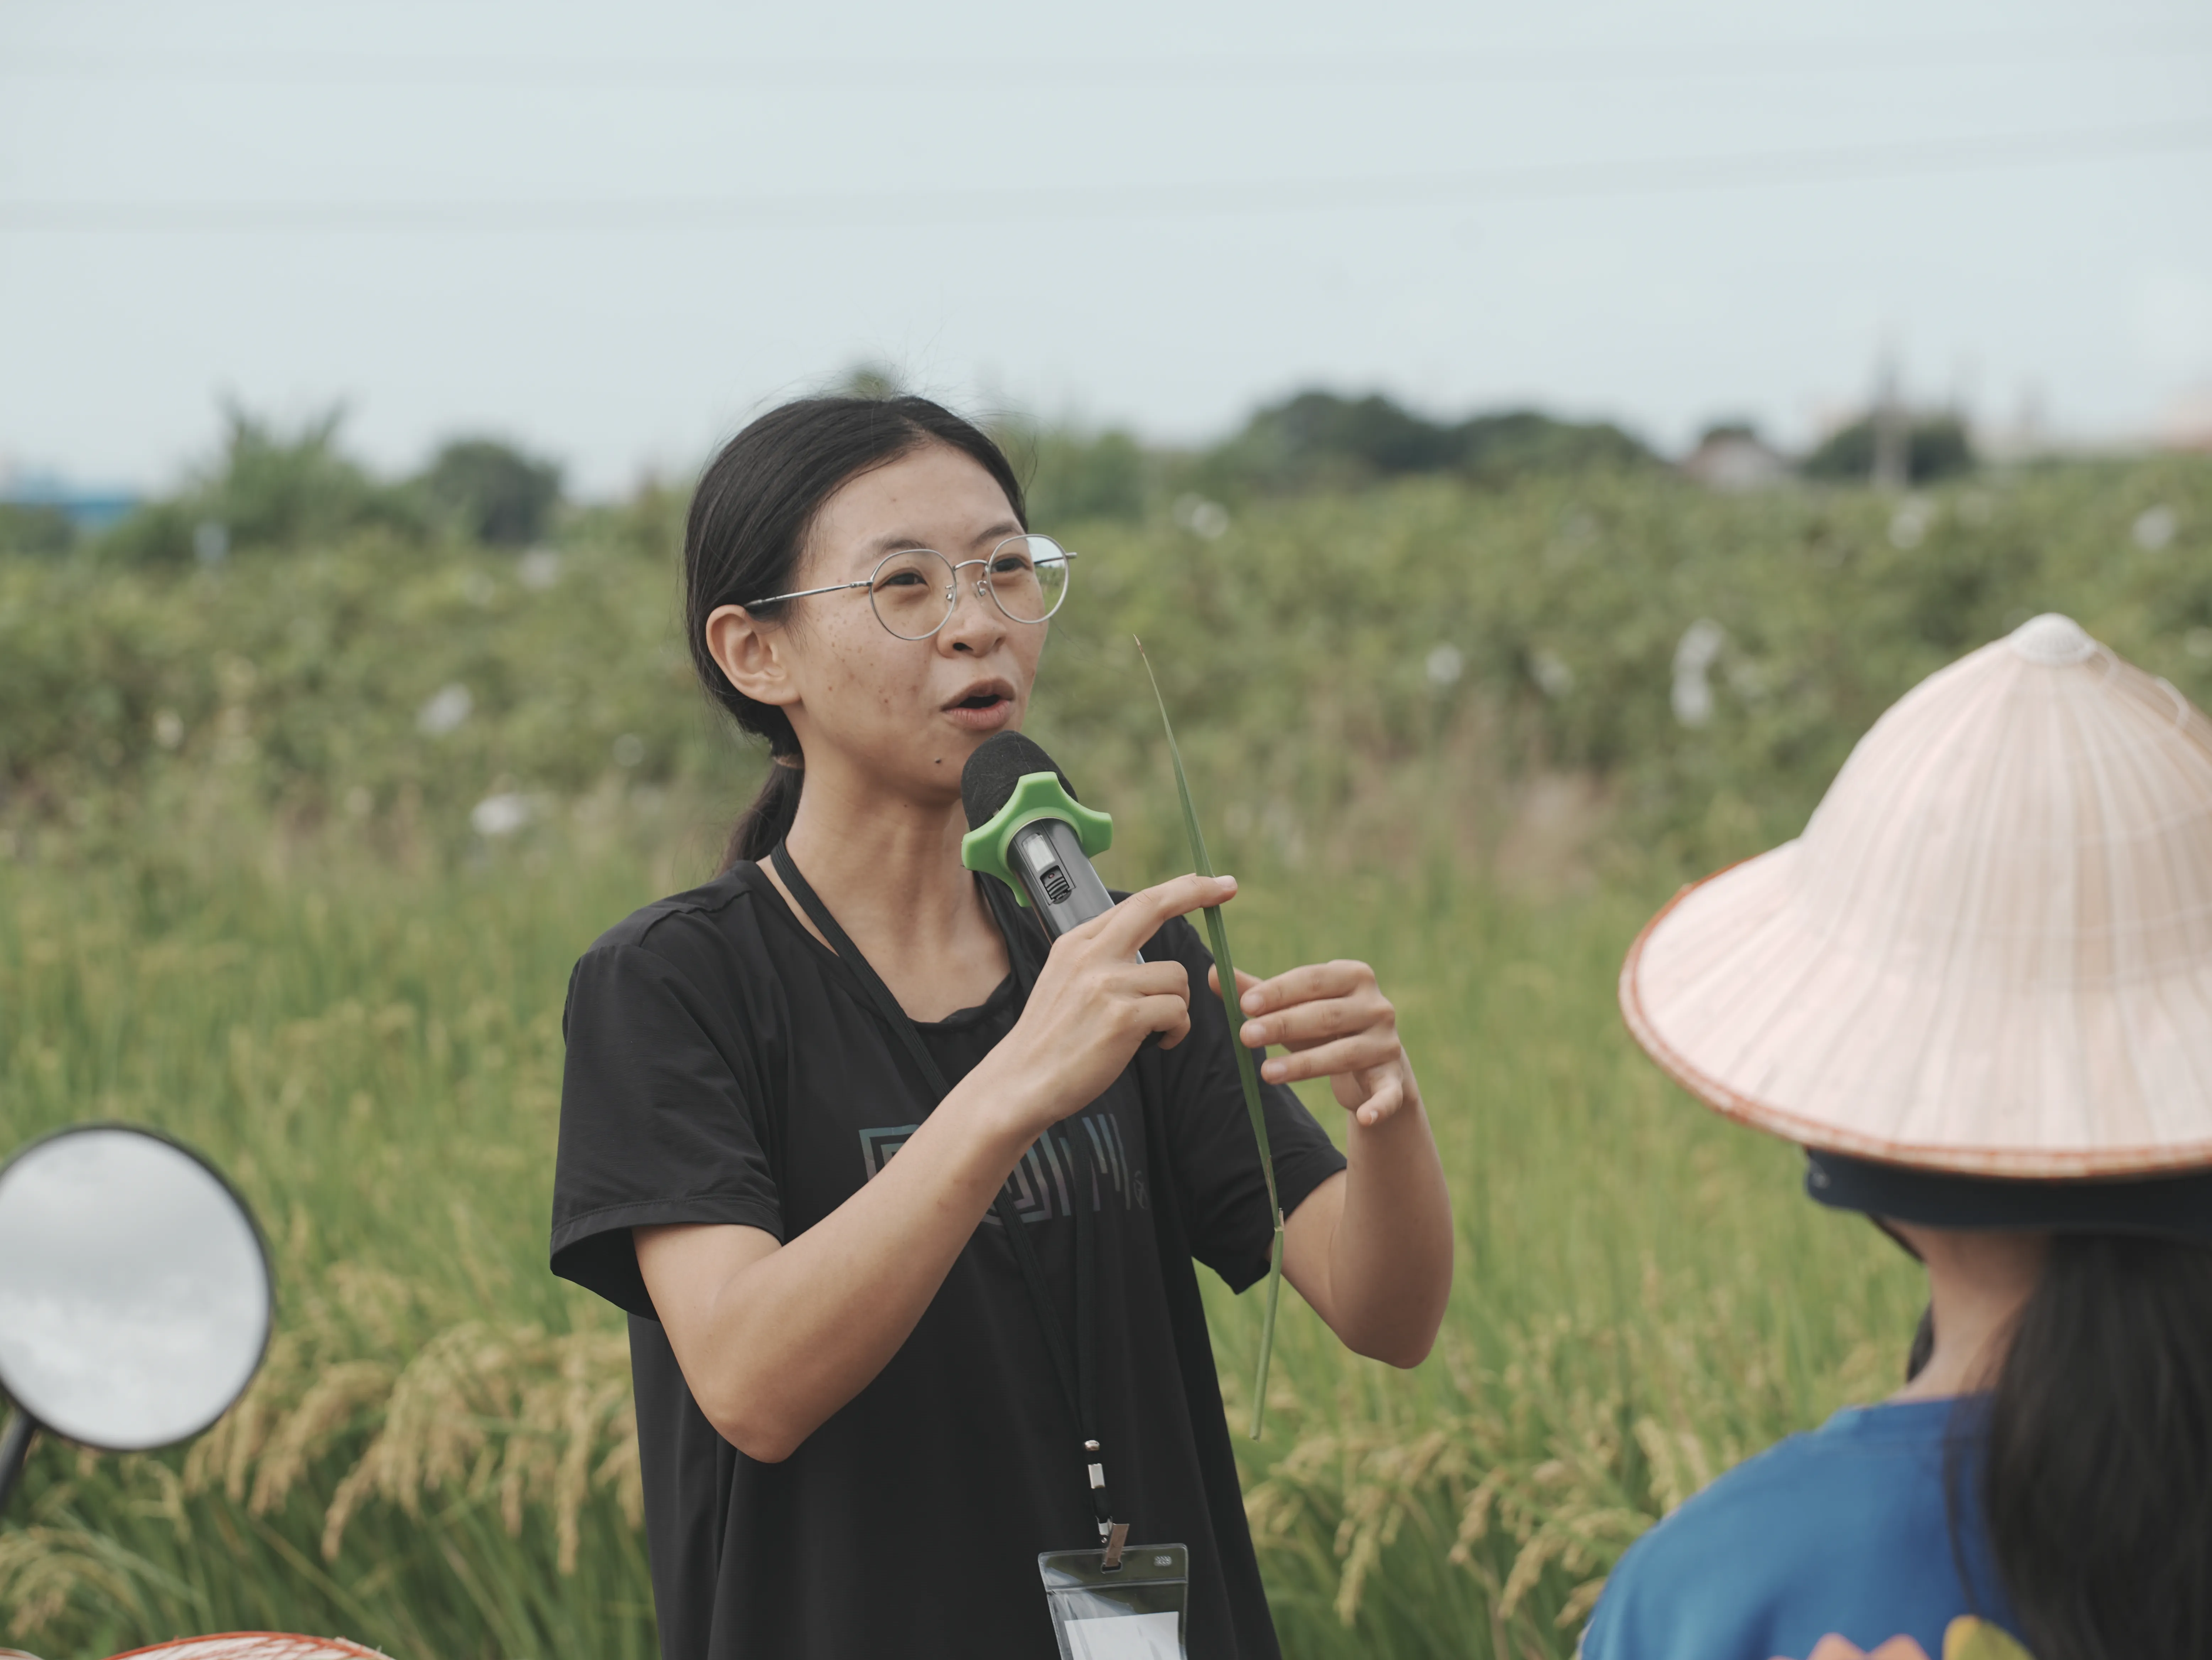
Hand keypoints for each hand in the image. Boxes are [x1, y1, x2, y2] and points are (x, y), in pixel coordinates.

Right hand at [985, 873, 1237, 1136]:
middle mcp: (1091, 955)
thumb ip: (1099, 957)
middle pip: (1154, 907)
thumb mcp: (1064, 980)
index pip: (1135, 903)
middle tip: (1228, 886)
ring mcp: (1107, 985)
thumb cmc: (1050, 1038)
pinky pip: (1177, 1012)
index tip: (1208, 881)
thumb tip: (1139, 947)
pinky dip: (1176, 1030)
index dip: (1178, 889)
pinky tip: (1157, 1043)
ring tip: (1155, 1028)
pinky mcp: (1123, 1019)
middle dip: (1197, 891)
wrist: (1022, 1081)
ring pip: (1177, 978)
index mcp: (1076, 943)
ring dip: (1178, 1004)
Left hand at [1211, 958, 1418, 1128]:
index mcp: (1353, 976)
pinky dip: (1379, 1106)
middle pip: (1326, 1015)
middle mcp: (1377, 1006)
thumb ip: (1258, 992)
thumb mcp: (1294, 1009)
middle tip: (1246, 1037)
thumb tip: (1213, 973)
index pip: (1313, 979)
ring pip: (1344, 1054)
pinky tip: (1364, 1117)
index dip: (1279, 991)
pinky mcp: (1395, 1079)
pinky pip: (1388, 1093)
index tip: (1245, 1005)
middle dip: (1284, 1025)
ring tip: (1266, 1073)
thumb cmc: (1325, 1027)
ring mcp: (1388, 1043)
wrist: (1372, 1064)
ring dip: (1305, 1065)